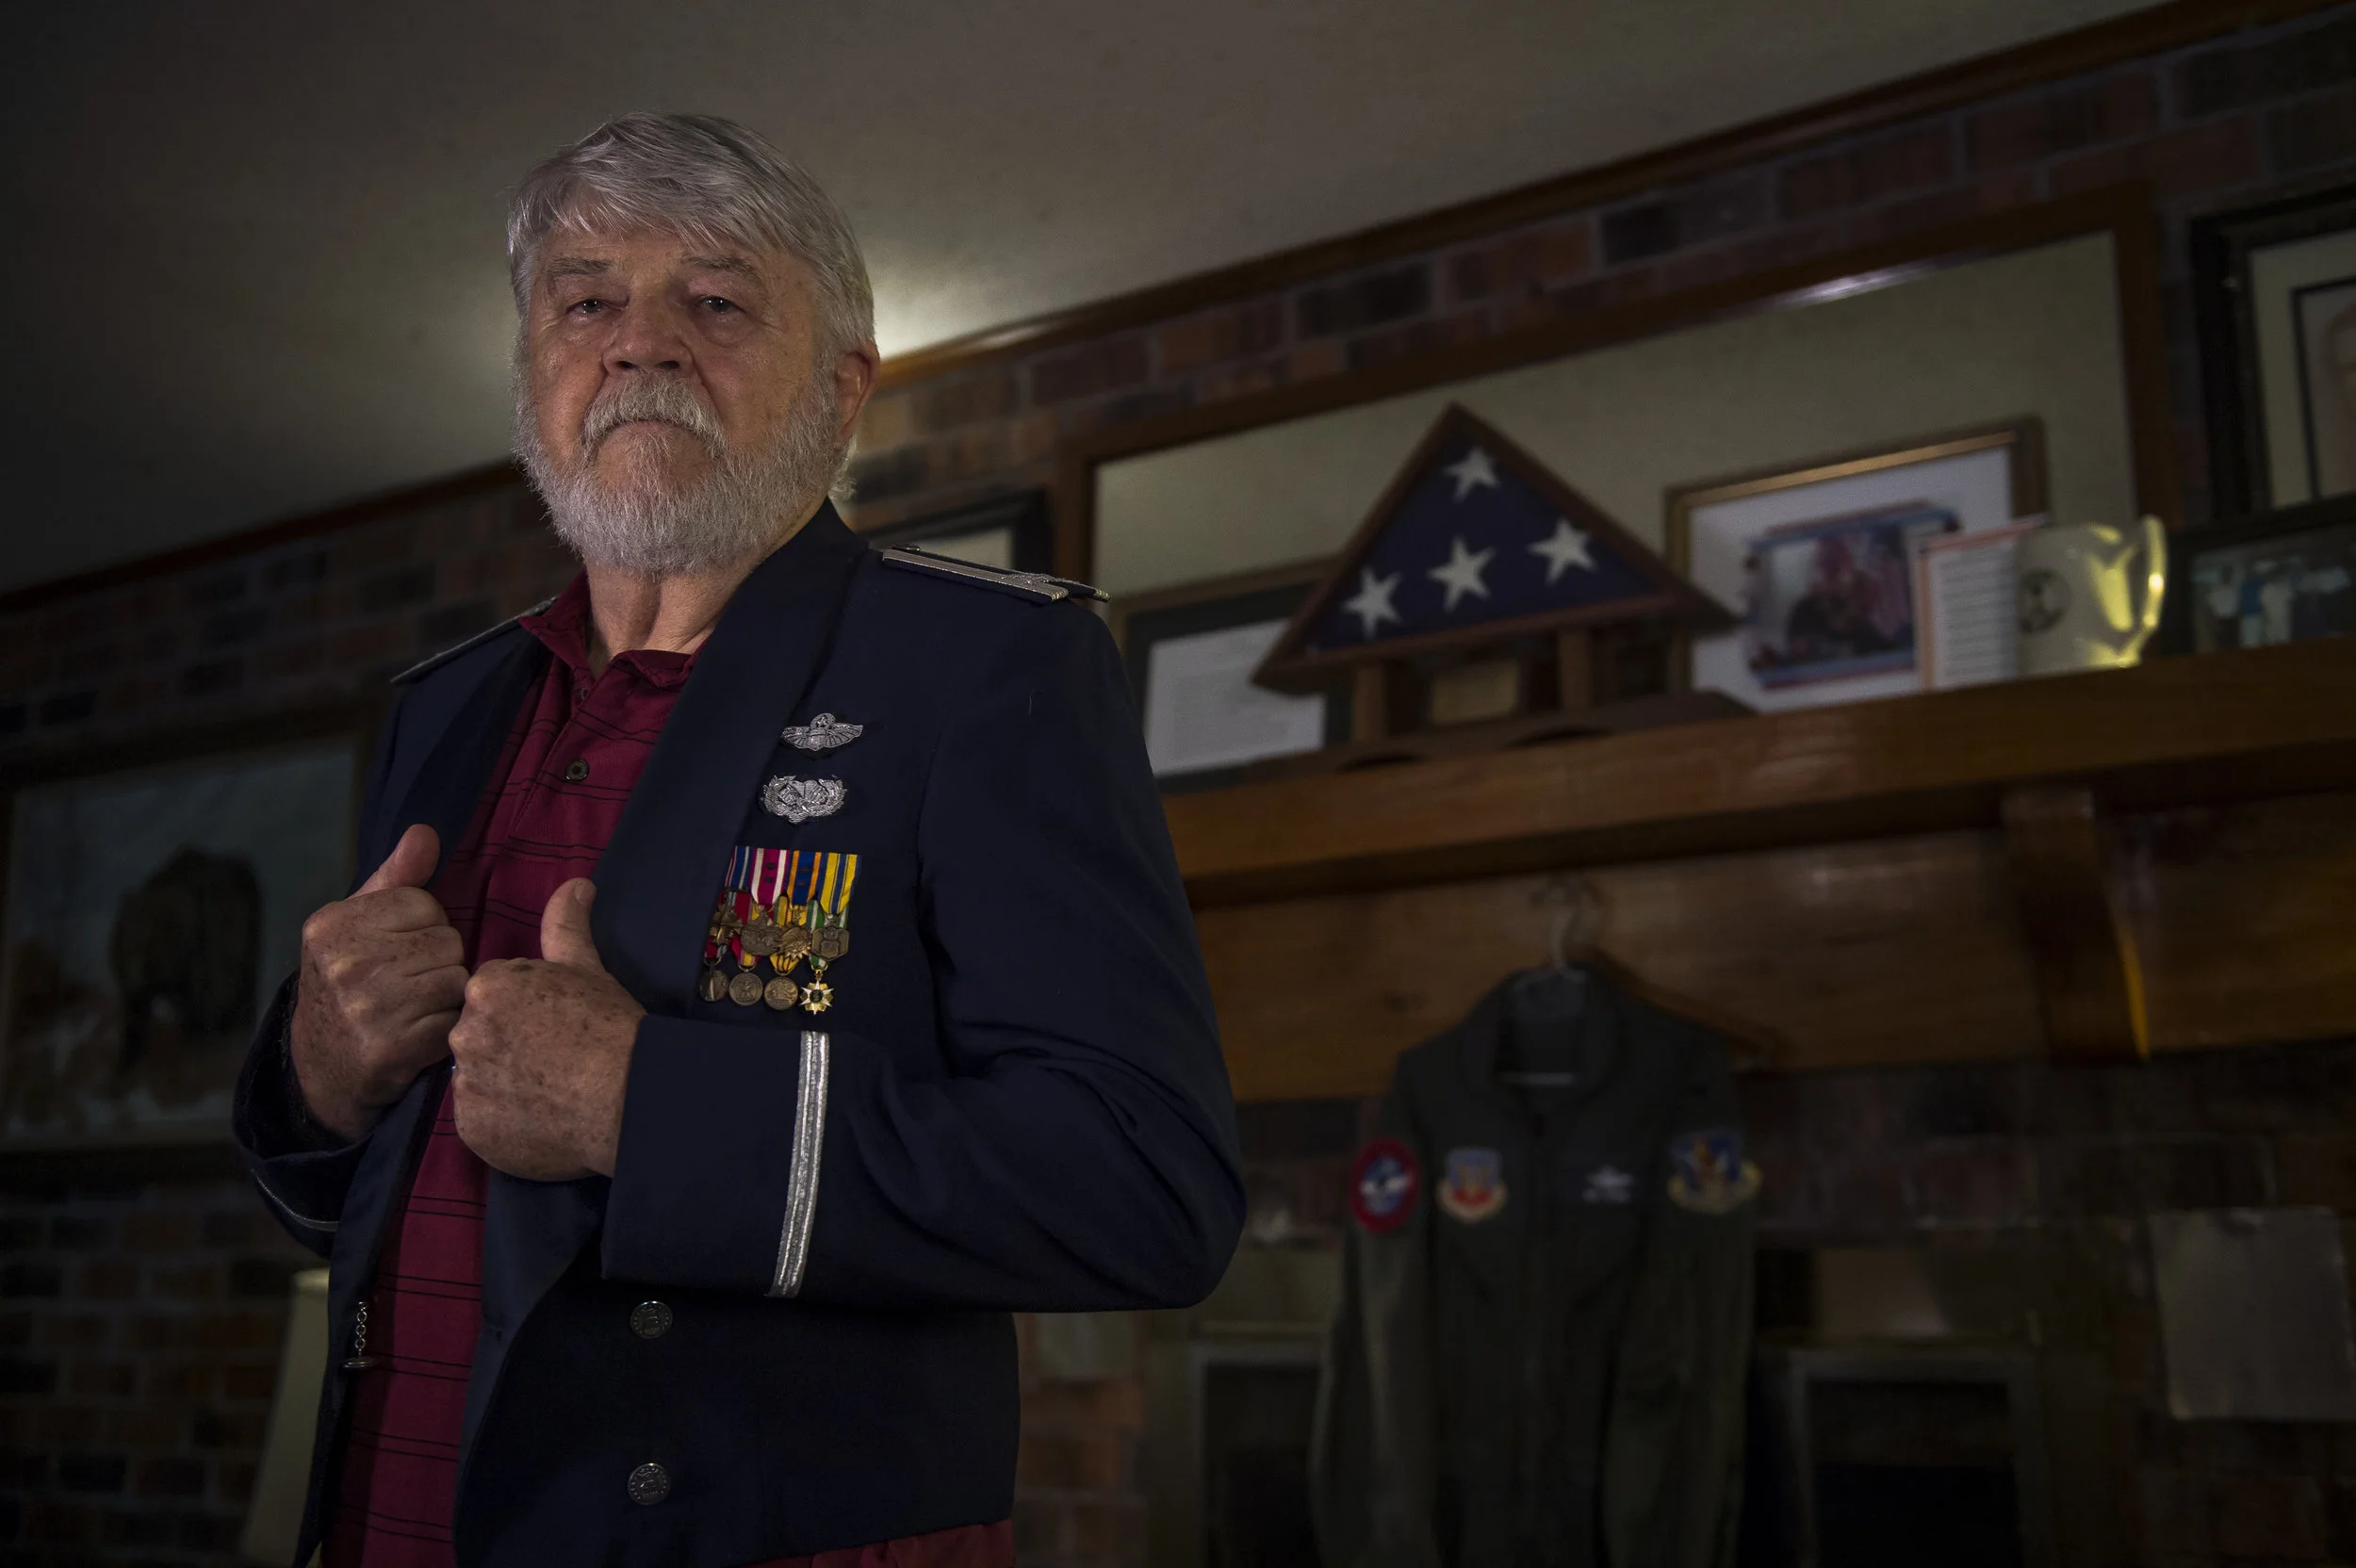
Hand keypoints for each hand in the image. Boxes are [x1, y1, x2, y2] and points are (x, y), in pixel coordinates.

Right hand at [291, 824, 466, 1141]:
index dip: (424, 927)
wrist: (323, 1066)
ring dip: (447, 995)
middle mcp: (344, 964)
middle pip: (447, 941)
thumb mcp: (358, 923)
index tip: (399, 950)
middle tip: (408, 984)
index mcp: (333, 924)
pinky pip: (455, 1019)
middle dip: (438, 961)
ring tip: (415, 1007)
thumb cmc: (349, 981)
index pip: (425, 904)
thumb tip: (425, 832)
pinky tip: (421, 1034)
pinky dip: (448, 1027)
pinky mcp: (392, 1049)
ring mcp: (367, 1008)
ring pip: (456, 978)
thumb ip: (396, 877)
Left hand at [450, 879, 645, 1180]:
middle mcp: (464, 1033)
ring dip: (501, 1084)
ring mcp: (465, 1084)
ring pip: (477, 1079)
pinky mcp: (471, 1128)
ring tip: (546, 1092)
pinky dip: (502, 1121)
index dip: (524, 1012)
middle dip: (506, 1045)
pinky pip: (480, 1120)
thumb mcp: (588, 969)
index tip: (554, 1026)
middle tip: (551, 1060)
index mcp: (486, 988)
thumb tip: (575, 883)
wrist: (626, 1096)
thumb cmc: (609, 1027)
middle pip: (478, 1036)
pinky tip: (537, 1118)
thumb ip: (566, 925)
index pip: (490, 998)